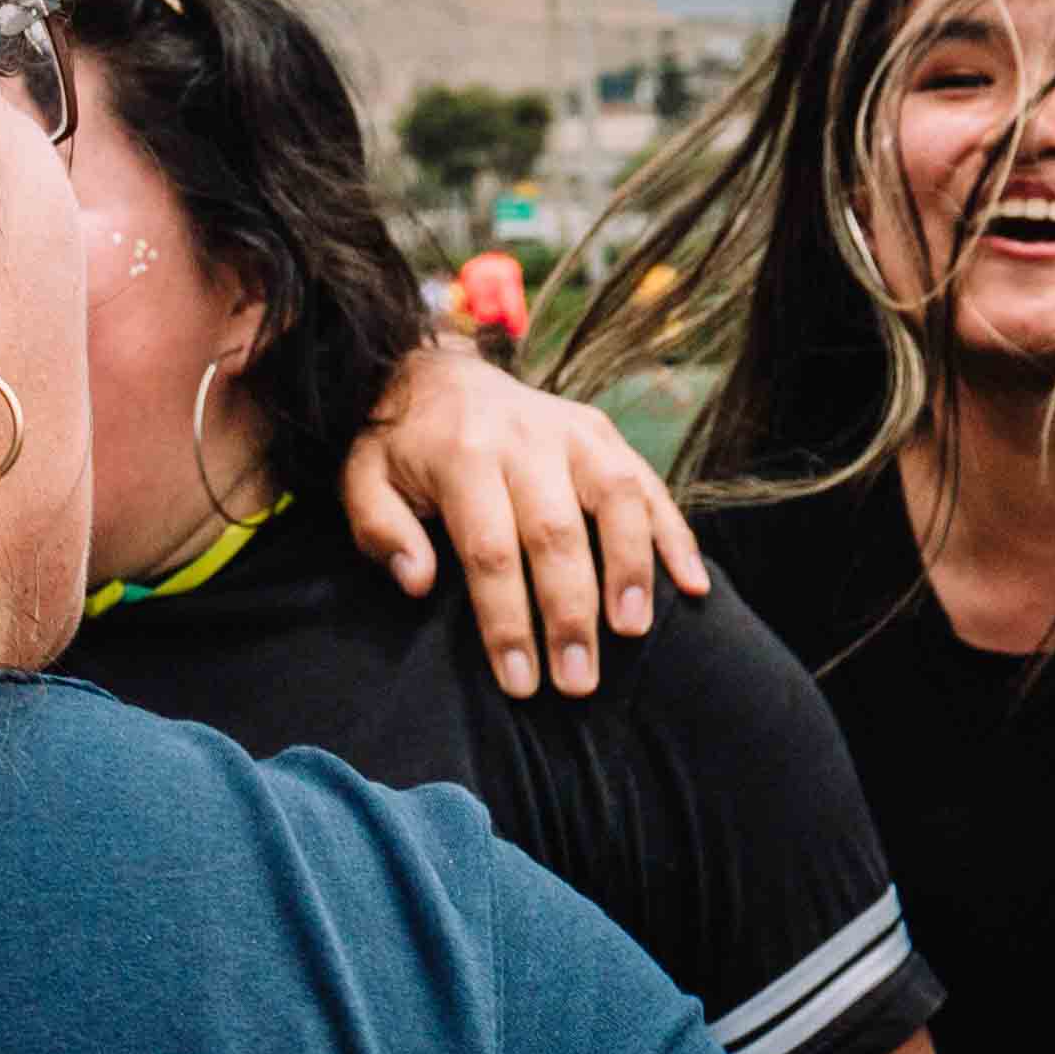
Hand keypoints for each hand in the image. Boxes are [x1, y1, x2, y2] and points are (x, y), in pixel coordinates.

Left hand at [339, 345, 707, 701]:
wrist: (435, 371)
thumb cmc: (401, 446)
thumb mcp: (362, 479)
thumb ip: (380, 528)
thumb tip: (419, 581)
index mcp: (462, 455)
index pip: (491, 549)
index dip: (508, 620)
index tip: (520, 682)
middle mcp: (524, 438)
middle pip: (557, 533)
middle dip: (570, 614)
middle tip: (580, 681)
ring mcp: (572, 431)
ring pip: (615, 498)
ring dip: (631, 568)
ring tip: (635, 630)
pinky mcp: (603, 432)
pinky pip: (648, 482)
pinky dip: (676, 533)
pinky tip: (692, 584)